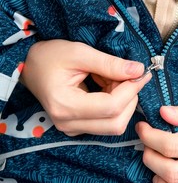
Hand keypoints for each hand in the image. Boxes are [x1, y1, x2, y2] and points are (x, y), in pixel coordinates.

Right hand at [21, 40, 150, 135]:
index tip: (141, 74)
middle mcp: (68, 124)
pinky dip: (116, 107)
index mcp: (64, 105)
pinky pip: (107, 124)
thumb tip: (139, 71)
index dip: (131, 90)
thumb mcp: (79, 53)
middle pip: (116, 122)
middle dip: (129, 98)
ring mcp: (73, 129)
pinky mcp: (79, 129)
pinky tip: (108, 89)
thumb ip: (110, 64)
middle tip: (127, 76)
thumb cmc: (50, 56)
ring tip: (114, 80)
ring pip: (115, 125)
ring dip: (124, 103)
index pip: (111, 107)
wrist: (30, 67)